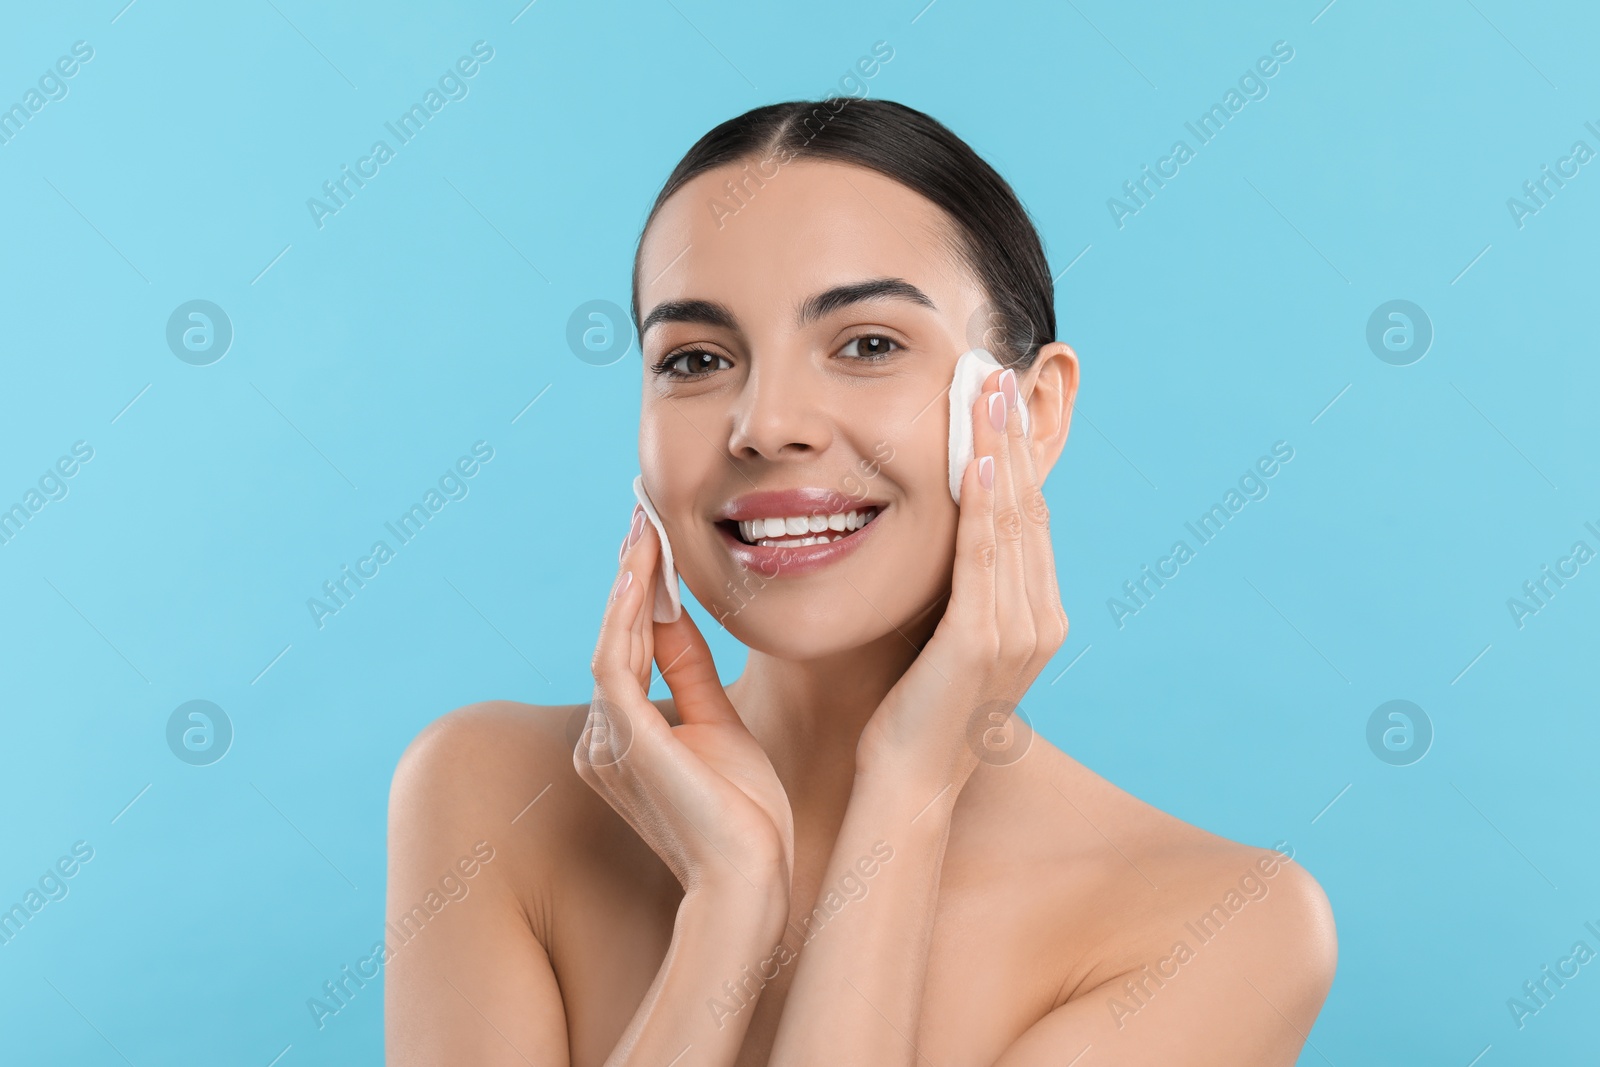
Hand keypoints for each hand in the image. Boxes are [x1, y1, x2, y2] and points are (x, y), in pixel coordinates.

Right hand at [582, 508, 795, 911]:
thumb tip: (674, 614)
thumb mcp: (720, 725)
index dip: (640, 592)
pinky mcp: (625, 740)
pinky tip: (643, 572)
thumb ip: (689, 671)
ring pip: (612, 641)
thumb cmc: (744, 819)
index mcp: (622, 741)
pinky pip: (615, 660)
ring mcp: (607, 741)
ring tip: (646, 526)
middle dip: (631, 574)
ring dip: (630, 581)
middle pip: (614, 638)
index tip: (657, 541)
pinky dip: (627, 613)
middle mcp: (602, 740)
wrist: (751, 880)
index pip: (628, 649)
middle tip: (645, 513)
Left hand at [855, 366, 1068, 792]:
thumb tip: (946, 542)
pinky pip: (986, 558)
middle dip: (1012, 435)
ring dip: (1001, 451)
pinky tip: (980, 461)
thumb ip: (959, 594)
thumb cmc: (912, 716)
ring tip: (989, 391)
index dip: (1014, 453)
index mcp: (1035, 617)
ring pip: (1012, 521)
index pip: (1027, 517)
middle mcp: (1040, 620)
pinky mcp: (983, 641)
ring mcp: (1018, 631)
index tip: (995, 398)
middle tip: (998, 370)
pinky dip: (986, 506)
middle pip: (1028, 506)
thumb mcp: (945, 642)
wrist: (907, 786)